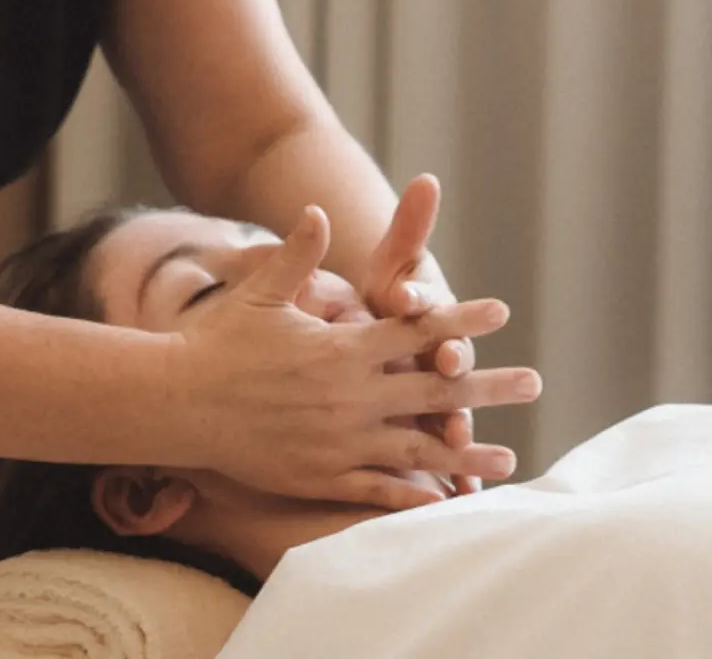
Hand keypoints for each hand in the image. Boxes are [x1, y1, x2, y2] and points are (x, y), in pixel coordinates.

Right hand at [171, 206, 541, 510]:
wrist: (177, 404)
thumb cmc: (217, 342)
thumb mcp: (260, 292)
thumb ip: (297, 256)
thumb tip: (316, 210)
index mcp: (343, 349)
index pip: (415, 331)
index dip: (460, 319)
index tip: (500, 311)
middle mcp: (350, 397)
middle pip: (435, 391)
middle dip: (488, 386)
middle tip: (535, 383)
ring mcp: (338, 441)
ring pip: (418, 448)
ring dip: (467, 453)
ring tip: (510, 458)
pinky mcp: (320, 476)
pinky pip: (378, 489)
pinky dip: (414, 496)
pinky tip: (446, 501)